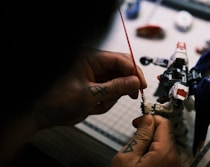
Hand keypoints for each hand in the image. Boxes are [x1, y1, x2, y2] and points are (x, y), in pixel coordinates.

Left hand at [31, 47, 146, 128]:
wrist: (44, 114)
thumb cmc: (57, 99)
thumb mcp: (89, 95)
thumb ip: (114, 88)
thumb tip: (135, 82)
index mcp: (91, 58)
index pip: (121, 60)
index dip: (134, 71)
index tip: (141, 84)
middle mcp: (95, 65)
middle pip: (122, 70)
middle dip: (126, 85)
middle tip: (132, 95)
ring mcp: (96, 77)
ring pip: (119, 84)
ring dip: (113, 97)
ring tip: (98, 106)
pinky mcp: (97, 87)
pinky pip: (112, 93)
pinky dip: (107, 103)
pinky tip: (94, 107)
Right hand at [111, 114, 182, 166]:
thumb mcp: (126, 158)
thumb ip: (139, 136)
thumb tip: (148, 118)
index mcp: (165, 153)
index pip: (164, 122)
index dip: (149, 118)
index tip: (138, 122)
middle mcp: (174, 160)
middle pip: (165, 133)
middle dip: (149, 132)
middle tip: (134, 139)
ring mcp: (174, 166)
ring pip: (164, 144)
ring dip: (150, 143)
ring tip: (136, 154)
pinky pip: (164, 155)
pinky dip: (153, 153)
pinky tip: (142, 162)